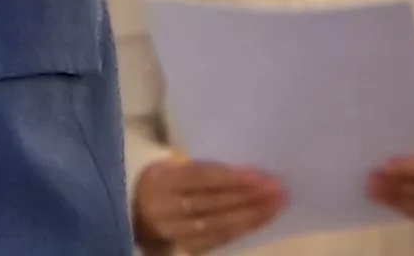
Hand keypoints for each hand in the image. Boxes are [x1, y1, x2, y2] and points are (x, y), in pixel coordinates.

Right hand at [133, 156, 286, 251]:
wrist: (136, 214)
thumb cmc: (163, 181)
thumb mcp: (171, 166)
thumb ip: (200, 168)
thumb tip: (245, 170)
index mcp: (160, 180)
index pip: (201, 178)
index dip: (232, 178)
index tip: (261, 176)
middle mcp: (165, 209)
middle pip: (213, 203)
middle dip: (248, 197)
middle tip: (276, 190)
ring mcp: (174, 232)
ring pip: (218, 225)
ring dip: (251, 216)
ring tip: (275, 205)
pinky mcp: (185, 247)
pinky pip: (217, 240)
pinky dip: (241, 230)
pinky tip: (260, 220)